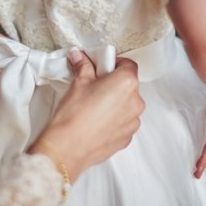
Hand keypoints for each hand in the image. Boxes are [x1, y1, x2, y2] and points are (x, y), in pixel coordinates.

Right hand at [28, 51, 143, 182]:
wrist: (70, 146)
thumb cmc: (75, 115)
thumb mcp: (78, 82)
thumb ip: (84, 67)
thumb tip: (81, 59)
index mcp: (127, 83)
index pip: (128, 65)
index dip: (114, 64)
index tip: (102, 66)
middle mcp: (136, 102)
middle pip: (129, 86)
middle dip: (113, 84)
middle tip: (95, 86)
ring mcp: (133, 122)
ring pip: (127, 106)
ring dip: (115, 103)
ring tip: (94, 106)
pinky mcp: (127, 137)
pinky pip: (123, 123)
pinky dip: (114, 120)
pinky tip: (96, 121)